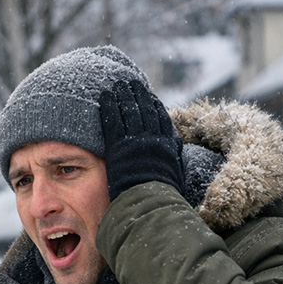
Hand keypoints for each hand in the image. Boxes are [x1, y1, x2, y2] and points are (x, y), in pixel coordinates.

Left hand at [98, 79, 183, 200]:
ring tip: (118, 84)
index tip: (149, 96)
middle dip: (137, 94)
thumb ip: (174, 157)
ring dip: (123, 95)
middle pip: (144, 109)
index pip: (160, 118)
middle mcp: (152, 137)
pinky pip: (113, 120)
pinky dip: (109, 106)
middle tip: (131, 83)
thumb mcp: (175, 173)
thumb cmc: (161, 194)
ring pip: (129, 110)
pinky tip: (105, 95)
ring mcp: (135, 139)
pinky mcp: (118, 144)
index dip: (153, 105)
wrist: (148, 200)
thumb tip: (176, 147)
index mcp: (167, 144)